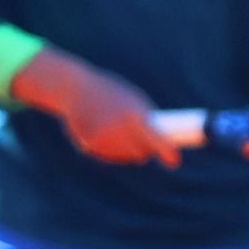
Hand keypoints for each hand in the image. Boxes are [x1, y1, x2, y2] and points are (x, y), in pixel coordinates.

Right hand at [10, 48, 180, 167]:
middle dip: (144, 150)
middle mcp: (120, 129)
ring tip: (115, 129)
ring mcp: (104, 139)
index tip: (174, 161)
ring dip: (125, 151)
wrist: (73, 87)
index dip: (167, 152)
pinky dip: (106, 149)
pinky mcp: (89, 146)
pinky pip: (106, 156)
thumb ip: (147, 119)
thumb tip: (162, 145)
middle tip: (143, 142)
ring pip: (123, 157)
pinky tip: (100, 133)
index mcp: (135, 114)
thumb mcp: (132, 98)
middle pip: (140, 154)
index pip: (157, 139)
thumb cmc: (110, 92)